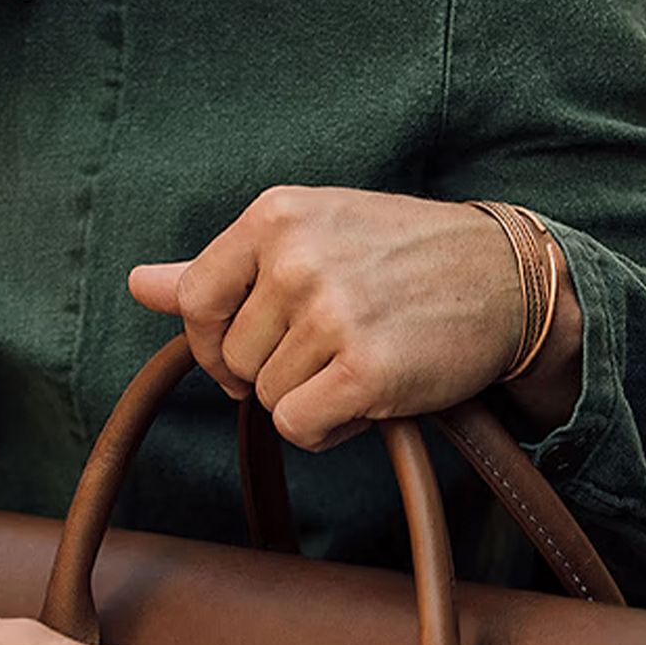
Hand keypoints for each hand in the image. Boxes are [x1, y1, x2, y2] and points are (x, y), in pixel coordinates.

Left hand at [129, 186, 581, 445]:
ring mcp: (332, 312)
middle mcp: (297, 257)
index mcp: (275, 215)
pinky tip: (367, 396)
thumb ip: (219, 269)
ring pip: (269, 398)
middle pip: (233, 360)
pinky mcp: (366, 368)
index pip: (194, 303)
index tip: (248, 349)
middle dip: (275, 371)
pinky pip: (300, 428)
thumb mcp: (308, 237)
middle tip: (334, 346)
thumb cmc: (400, 257)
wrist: (506, 277)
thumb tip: (139, 285)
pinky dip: (330, 428)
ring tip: (359, 360)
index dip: (213, 343)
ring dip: (310, 397)